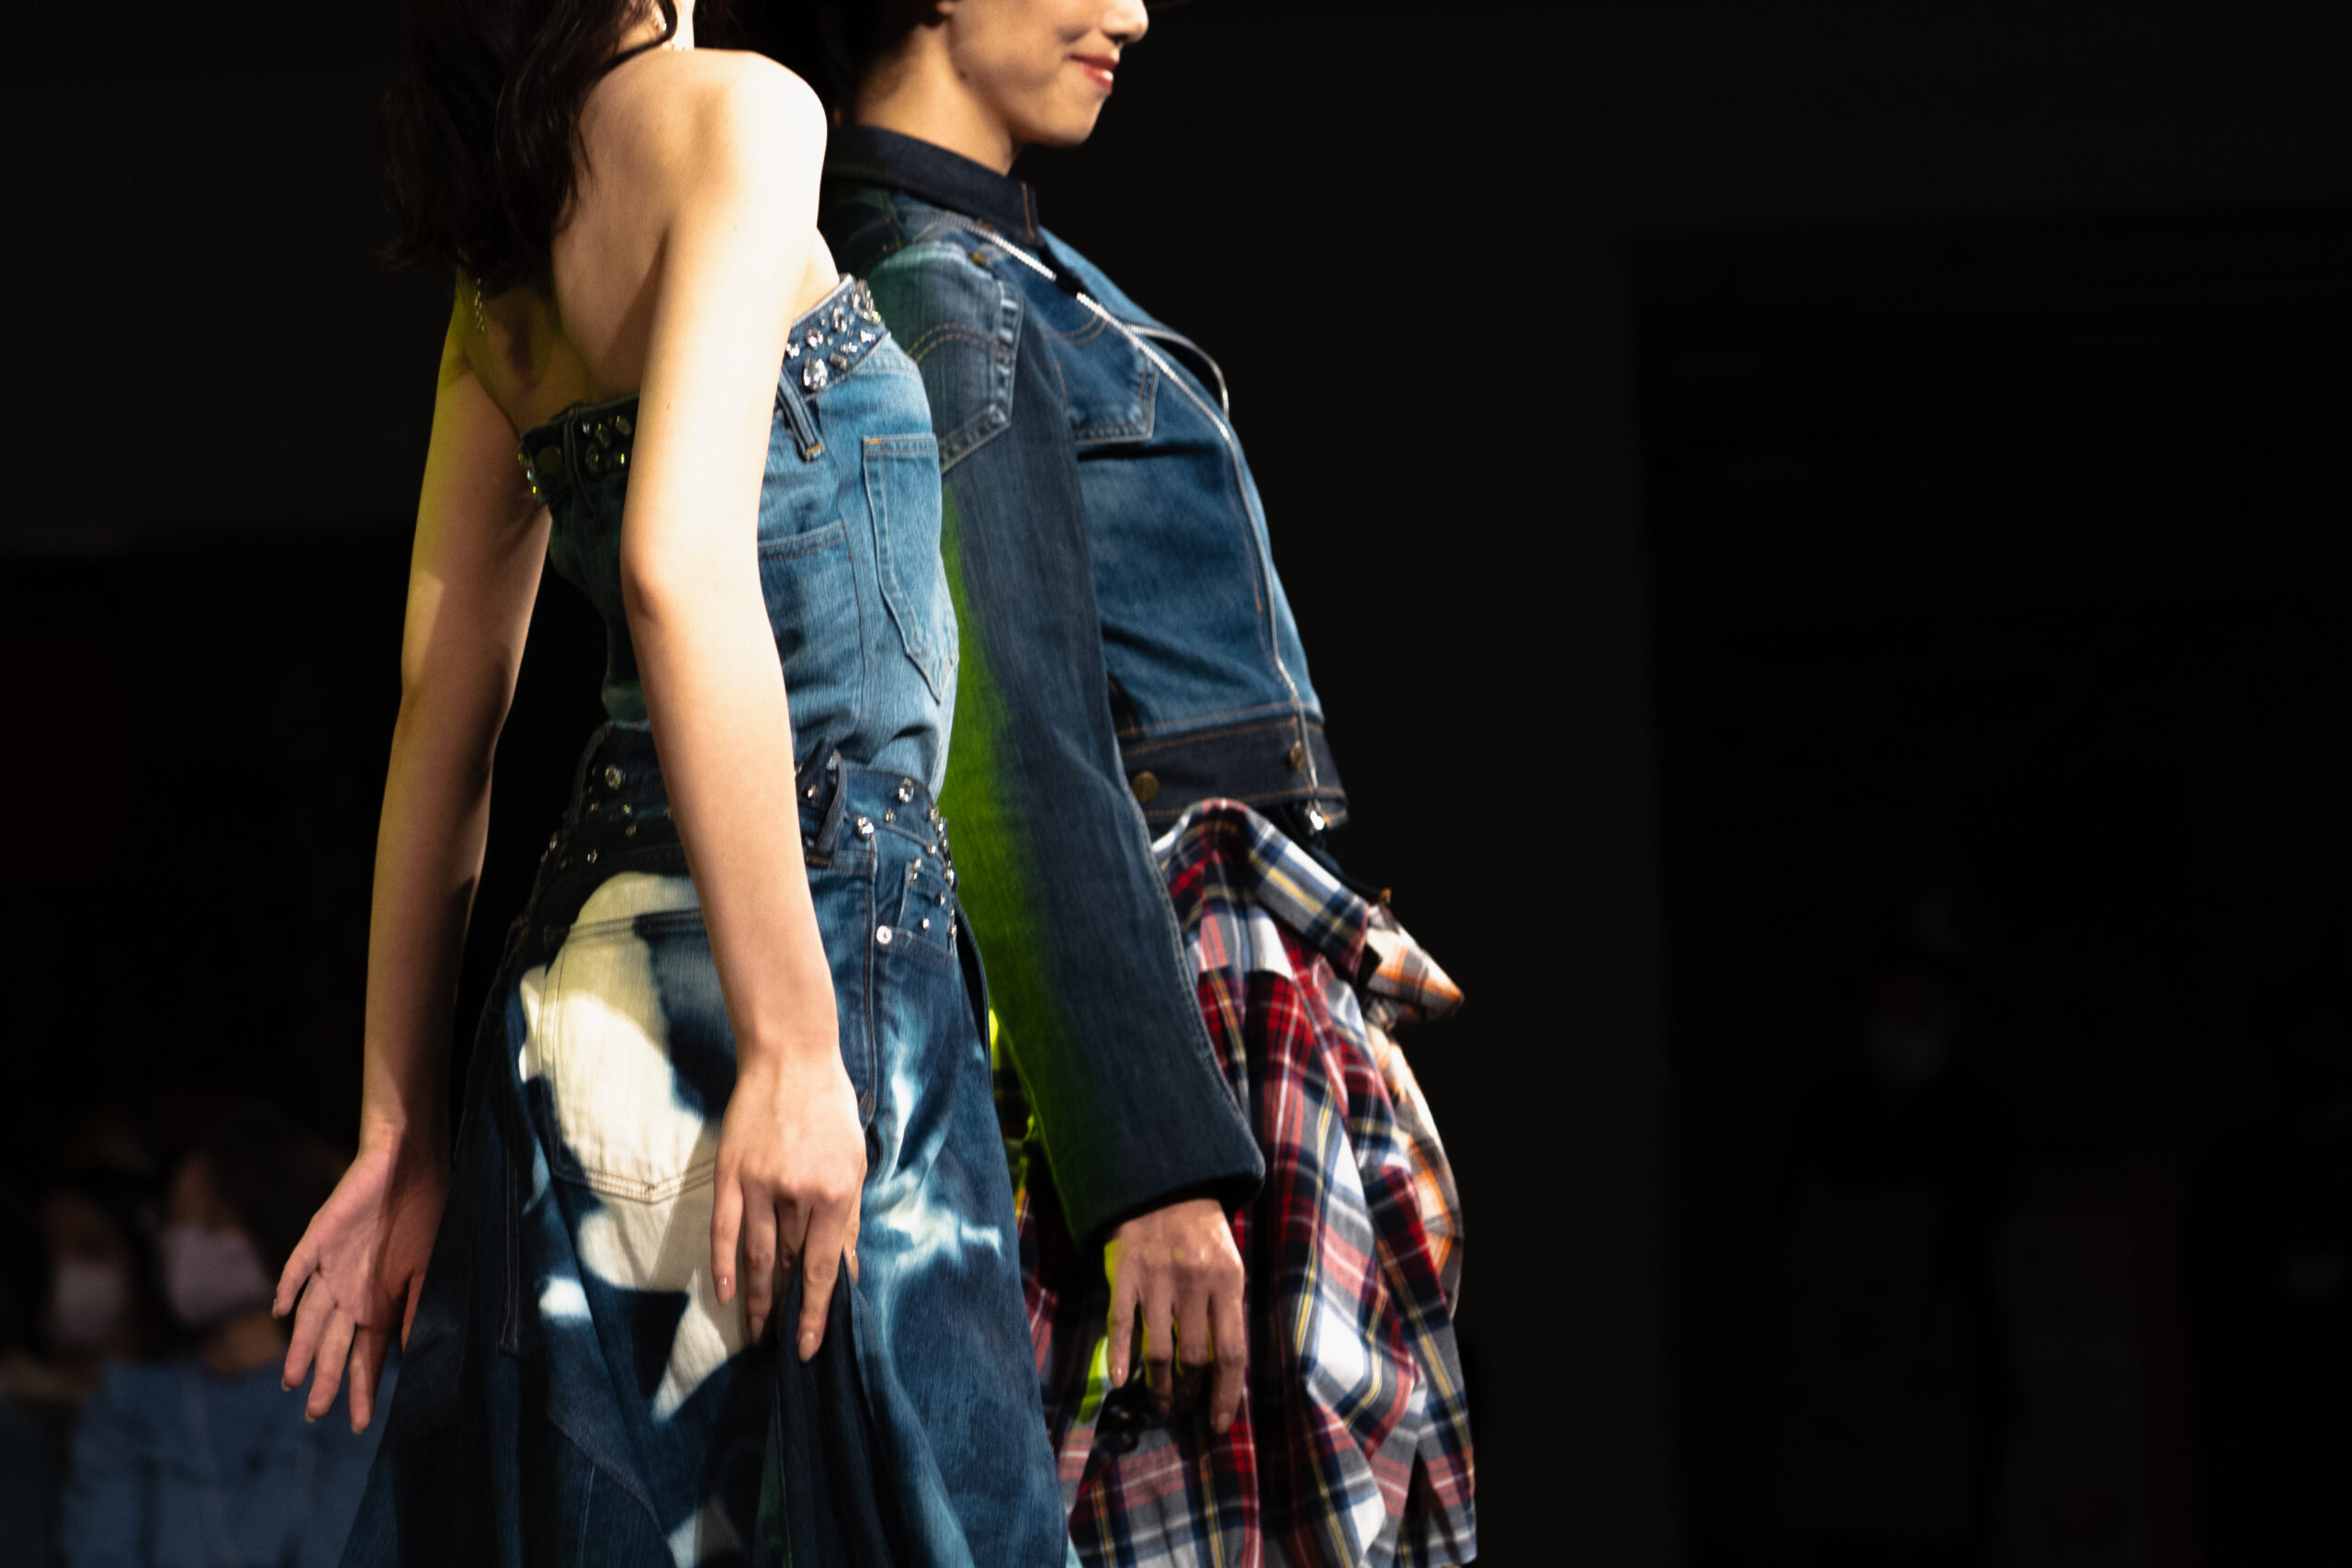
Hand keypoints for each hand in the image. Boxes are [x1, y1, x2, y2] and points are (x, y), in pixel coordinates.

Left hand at [274, 1133, 449, 1432]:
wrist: (411, 1165)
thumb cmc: (428, 1216)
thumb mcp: (430, 1272)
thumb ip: (418, 1312)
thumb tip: (417, 1356)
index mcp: (379, 1305)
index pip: (367, 1358)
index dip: (363, 1390)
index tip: (360, 1425)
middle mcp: (351, 1294)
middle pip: (333, 1347)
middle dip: (324, 1380)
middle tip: (313, 1414)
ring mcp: (331, 1269)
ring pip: (310, 1318)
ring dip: (300, 1347)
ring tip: (290, 1382)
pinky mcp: (318, 1240)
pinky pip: (299, 1267)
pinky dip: (289, 1288)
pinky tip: (279, 1310)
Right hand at [709, 1047, 865, 1359]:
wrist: (791, 1057)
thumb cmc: (830, 1110)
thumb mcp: (854, 1162)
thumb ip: (847, 1220)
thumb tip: (846, 1273)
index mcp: (833, 1192)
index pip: (823, 1267)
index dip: (817, 1310)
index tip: (809, 1345)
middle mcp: (795, 1193)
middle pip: (789, 1263)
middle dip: (788, 1307)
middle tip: (782, 1345)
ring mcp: (758, 1184)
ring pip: (756, 1254)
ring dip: (757, 1296)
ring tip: (758, 1331)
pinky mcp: (730, 1173)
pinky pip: (723, 1228)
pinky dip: (723, 1262)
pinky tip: (726, 1293)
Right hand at [1104, 1197, 1246, 1432]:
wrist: (1164, 1182)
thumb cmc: (1202, 1231)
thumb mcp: (1229, 1263)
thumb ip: (1226, 1309)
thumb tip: (1223, 1368)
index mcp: (1228, 1281)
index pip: (1231, 1353)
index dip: (1226, 1394)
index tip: (1220, 1423)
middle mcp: (1194, 1283)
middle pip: (1194, 1358)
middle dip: (1190, 1395)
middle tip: (1184, 1411)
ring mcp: (1157, 1279)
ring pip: (1159, 1351)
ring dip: (1159, 1388)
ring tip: (1160, 1407)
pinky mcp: (1125, 1273)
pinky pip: (1121, 1324)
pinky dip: (1119, 1356)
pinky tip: (1119, 1382)